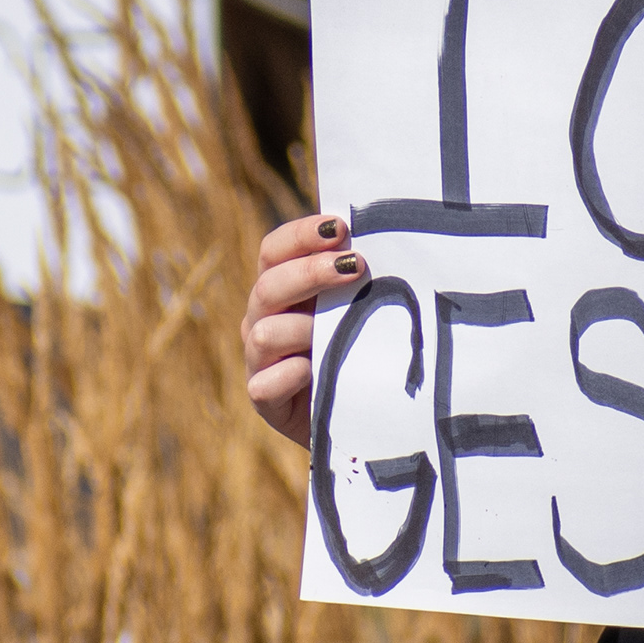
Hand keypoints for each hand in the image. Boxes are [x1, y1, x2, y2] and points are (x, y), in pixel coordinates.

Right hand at [243, 211, 366, 447]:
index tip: (341, 227)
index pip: (274, 250)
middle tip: (356, 267)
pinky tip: (313, 371)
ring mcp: (259, 361)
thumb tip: (384, 232)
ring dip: (304, 328)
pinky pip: (264, 385)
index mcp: (281, 289)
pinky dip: (289, 375)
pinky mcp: (265, 401)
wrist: (360, 416)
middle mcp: (262, 319)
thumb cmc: (362, 352)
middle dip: (311, 273)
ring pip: (265, 333)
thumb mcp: (358, 309)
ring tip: (341, 331)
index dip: (301, 235)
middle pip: (268, 285)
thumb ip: (357, 276)